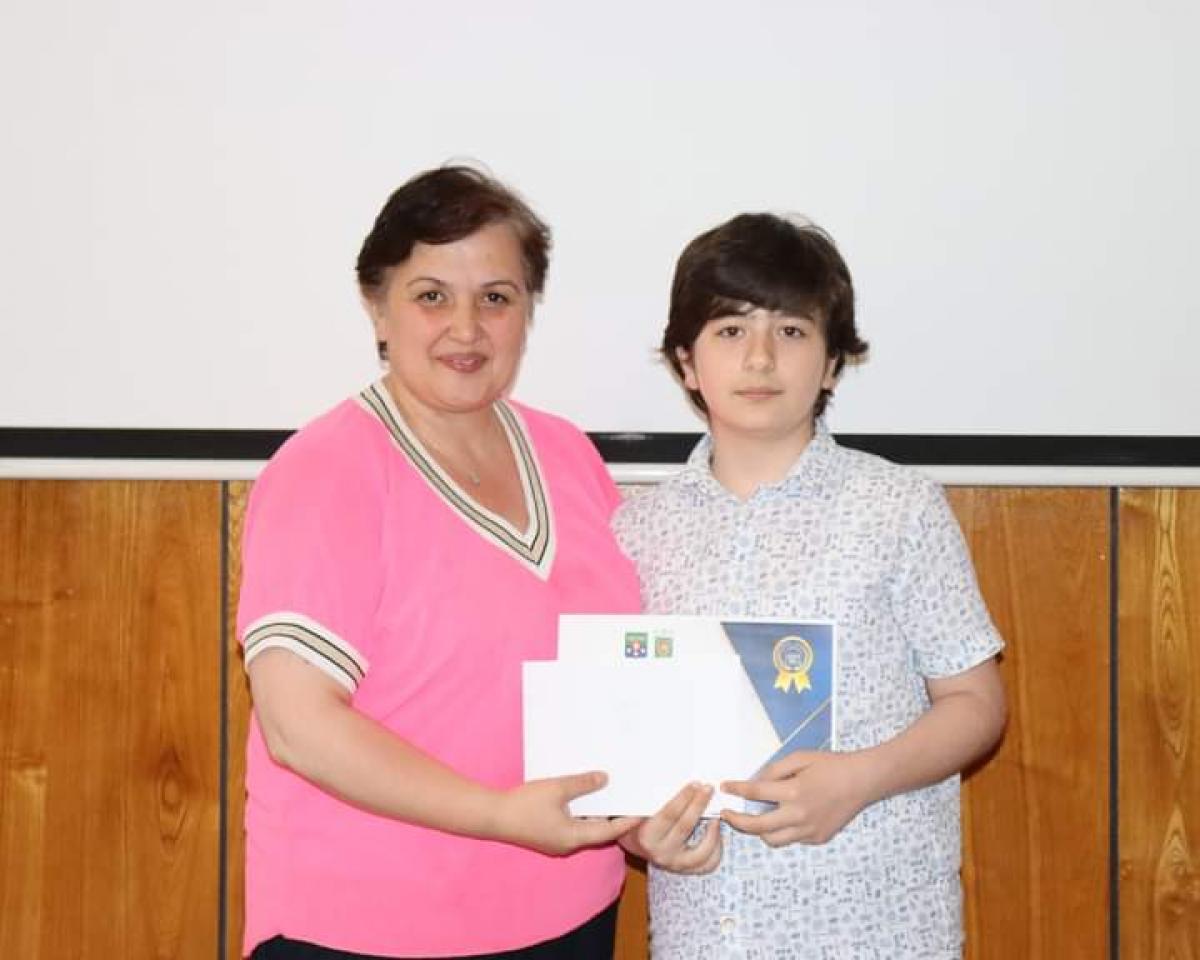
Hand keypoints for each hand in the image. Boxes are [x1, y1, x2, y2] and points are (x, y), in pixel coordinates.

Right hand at [493, 771, 635, 855]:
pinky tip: (584, 800)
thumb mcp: (557, 789)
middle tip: (629, 800)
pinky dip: (582, 815)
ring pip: (585, 829)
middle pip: (598, 832)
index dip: (626, 821)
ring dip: (596, 815)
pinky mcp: (547, 836)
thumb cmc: (525, 804)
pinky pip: (572, 827)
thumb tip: (605, 779)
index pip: (608, 831)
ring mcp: (556, 842)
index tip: (642, 811)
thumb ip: (582, 784)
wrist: (493, 816)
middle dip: (614, 817)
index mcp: (573, 837)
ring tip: (610, 796)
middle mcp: (568, 844)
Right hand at [620, 782, 721, 874]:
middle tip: (708, 788)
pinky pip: (708, 863)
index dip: (683, 798)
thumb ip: (652, 801)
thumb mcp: (638, 810)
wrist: (637, 844)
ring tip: (716, 814)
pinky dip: (716, 848)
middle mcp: (661, 853)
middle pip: (686, 827)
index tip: (695, 784)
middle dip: (699, 805)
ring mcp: (675, 864)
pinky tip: (716, 831)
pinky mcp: (686, 869)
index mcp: (647, 837)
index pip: (669, 815)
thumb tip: (673, 780)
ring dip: (713, 832)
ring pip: (702, 851)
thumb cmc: (640, 821)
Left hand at [720, 750, 873, 846]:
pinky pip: (791, 839)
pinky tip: (785, 817)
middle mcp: (799, 815)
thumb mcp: (799, 758)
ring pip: (772, 840)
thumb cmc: (831, 765)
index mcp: (793, 791)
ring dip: (759, 830)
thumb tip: (754, 782)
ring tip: (753, 818)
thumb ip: (774, 770)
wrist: (862, 781)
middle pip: (756, 826)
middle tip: (726, 814)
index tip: (725, 787)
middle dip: (736, 821)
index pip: (754, 793)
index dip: (735, 789)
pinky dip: (783, 830)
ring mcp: (809, 830)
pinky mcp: (817, 838)